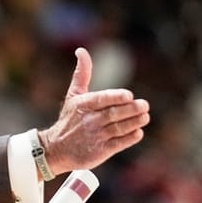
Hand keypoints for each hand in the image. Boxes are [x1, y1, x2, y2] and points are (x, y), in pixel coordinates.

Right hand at [39, 47, 149, 174]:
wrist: (56, 149)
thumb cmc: (69, 119)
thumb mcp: (73, 96)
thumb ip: (82, 74)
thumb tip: (82, 51)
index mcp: (83, 105)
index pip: (102, 99)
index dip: (116, 98)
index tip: (129, 96)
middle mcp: (89, 121)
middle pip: (114, 114)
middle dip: (131, 110)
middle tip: (144, 105)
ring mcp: (95, 137)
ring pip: (119, 128)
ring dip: (134, 122)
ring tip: (145, 117)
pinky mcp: (100, 151)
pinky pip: (118, 144)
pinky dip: (130, 138)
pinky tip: (137, 132)